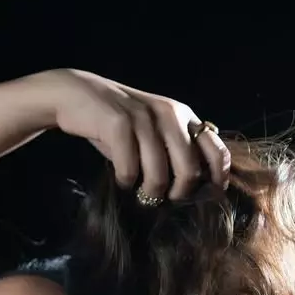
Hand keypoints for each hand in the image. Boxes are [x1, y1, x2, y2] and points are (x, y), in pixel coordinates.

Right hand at [35, 68, 230, 200]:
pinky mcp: (119, 124)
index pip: (216, 150)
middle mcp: (170, 114)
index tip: (205, 196)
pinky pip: (129, 170)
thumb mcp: (153, 132)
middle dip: (177, 194)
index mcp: (184, 116)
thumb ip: (175, 150)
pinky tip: (120, 179)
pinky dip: (125, 181)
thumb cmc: (118, 124)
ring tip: (138, 192)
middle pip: (190, 170)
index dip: (217, 179)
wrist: (78, 96)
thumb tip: (195, 185)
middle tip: (162, 199)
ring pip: (159, 176)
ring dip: (148, 193)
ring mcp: (145, 118)